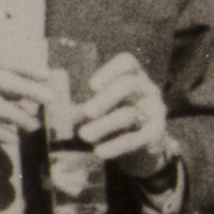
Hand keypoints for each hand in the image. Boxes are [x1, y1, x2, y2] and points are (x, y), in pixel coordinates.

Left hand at [69, 50, 177, 181]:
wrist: (145, 145)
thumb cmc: (118, 117)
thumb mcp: (106, 104)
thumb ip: (88, 100)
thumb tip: (57, 100)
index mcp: (134, 76)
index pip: (127, 62)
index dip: (110, 70)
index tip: (92, 86)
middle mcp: (148, 89)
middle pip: (130, 85)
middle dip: (106, 98)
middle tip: (86, 112)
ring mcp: (155, 110)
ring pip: (130, 114)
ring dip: (104, 125)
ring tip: (84, 135)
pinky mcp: (156, 133)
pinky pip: (136, 138)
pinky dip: (116, 145)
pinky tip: (99, 151)